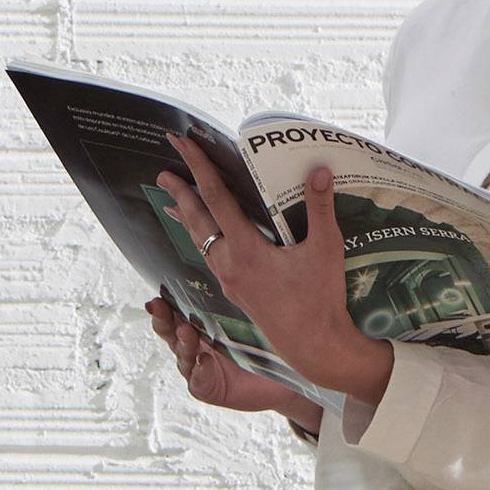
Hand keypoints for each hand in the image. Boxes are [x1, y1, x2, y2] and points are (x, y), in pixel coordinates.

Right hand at [144, 300, 320, 424]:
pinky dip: (200, 371)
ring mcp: (199, 368)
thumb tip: (236, 268)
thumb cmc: (266, 345)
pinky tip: (204, 361)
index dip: (163, 306)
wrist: (282, 379)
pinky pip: (198, 380)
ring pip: (182, 355)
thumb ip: (239, 299)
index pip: (176, 314)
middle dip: (163, 320)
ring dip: (183, 342)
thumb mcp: (252, 317)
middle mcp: (195, 346)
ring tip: (187, 332)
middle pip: (170, 333)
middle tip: (159, 307)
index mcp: (200, 326)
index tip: (157, 297)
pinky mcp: (208, 388)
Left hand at [157, 137, 395, 406]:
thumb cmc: (321, 299)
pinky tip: (204, 236)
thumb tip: (319, 170)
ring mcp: (230, 280)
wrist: (314, 346)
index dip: (200, 167)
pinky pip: (210, 257)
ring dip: (187, 216)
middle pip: (197, 220)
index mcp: (246, 250)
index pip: (216, 198)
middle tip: (164, 170)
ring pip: (200, 241)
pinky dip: (201, 238)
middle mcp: (230, 264)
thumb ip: (320, 208)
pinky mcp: (237, 292)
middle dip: (180, 192)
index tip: (184, 144)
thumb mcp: (326, 249)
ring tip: (173, 199)